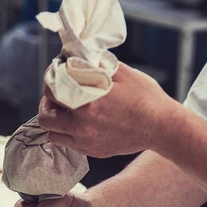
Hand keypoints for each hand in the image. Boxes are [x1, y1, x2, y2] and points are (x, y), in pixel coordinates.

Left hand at [39, 63, 174, 156]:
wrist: (161, 127)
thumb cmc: (145, 97)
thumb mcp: (121, 72)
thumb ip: (96, 64)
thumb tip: (78, 54)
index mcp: (86, 104)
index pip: (51, 92)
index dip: (49, 79)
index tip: (55, 73)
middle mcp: (82, 126)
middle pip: (45, 118)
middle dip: (47, 104)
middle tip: (54, 96)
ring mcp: (86, 142)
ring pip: (54, 135)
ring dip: (55, 122)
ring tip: (64, 111)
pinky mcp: (93, 152)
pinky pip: (69, 144)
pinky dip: (68, 133)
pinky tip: (79, 122)